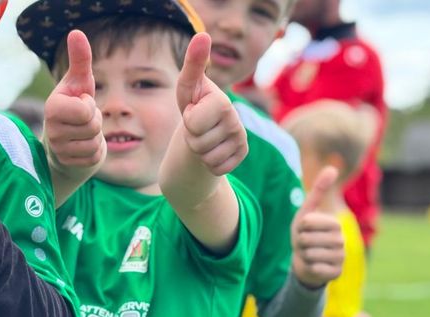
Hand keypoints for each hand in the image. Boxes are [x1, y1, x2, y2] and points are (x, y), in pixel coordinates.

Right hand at [43, 30, 104, 168]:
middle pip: (92, 126)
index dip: (89, 107)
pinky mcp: (67, 165)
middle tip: (83, 121)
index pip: (85, 110)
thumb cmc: (74, 108)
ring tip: (82, 133)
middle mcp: (51, 129)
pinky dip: (93, 153)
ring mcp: (57, 150)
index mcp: (52, 106)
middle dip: (95, 122)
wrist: (66, 144)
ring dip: (95, 138)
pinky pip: (93, 159)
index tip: (81, 105)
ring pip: (94, 143)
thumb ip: (80, 60)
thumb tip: (76, 32)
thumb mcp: (79, 83)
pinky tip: (82, 148)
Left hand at [176, 32, 247, 175]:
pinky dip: (209, 163)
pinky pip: (216, 168)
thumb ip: (193, 63)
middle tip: (196, 127)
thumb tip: (203, 35)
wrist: (202, 133)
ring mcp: (241, 137)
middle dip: (191, 137)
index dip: (189, 119)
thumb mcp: (187, 86)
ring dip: (199, 150)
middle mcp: (236, 118)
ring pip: (207, 156)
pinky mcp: (241, 154)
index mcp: (221, 101)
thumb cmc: (193, 105)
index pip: (194, 122)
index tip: (194, 109)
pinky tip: (212, 150)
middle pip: (198, 141)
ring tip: (202, 137)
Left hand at [292, 166, 344, 288]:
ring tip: (308, 253)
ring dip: (303, 255)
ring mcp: (341, 257)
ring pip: (310, 254)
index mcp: (335, 224)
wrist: (305, 261)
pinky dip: (308, 266)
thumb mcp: (307, 212)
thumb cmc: (305, 234)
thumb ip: (318, 191)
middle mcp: (342, 240)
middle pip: (307, 239)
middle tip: (304, 243)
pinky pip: (315, 268)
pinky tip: (313, 265)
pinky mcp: (336, 273)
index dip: (301, 226)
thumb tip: (332, 168)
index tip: (304, 229)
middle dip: (300, 241)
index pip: (308, 222)